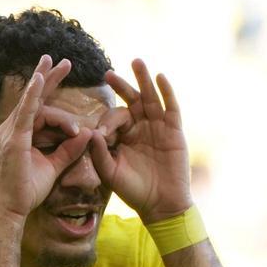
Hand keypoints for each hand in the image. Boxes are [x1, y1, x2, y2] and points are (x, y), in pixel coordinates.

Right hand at [0, 55, 93, 218]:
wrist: (11, 210)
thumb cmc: (26, 192)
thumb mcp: (53, 167)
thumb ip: (68, 150)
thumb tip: (86, 134)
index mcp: (18, 134)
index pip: (37, 108)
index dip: (49, 91)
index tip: (64, 76)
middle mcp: (11, 129)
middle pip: (32, 97)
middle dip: (48, 76)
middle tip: (63, 60)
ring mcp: (10, 132)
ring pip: (35, 103)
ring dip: (48, 82)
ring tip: (63, 65)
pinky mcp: (14, 139)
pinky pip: (25, 112)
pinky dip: (33, 94)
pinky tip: (41, 79)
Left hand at [90, 59, 192, 222]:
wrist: (160, 205)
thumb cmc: (133, 191)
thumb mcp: (110, 172)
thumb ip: (100, 153)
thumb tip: (92, 132)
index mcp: (124, 137)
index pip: (114, 119)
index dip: (107, 123)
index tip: (101, 134)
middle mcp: (140, 128)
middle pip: (131, 100)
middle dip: (121, 86)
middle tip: (108, 73)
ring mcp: (158, 127)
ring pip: (150, 98)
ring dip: (143, 79)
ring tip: (136, 62)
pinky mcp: (174, 131)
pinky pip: (171, 107)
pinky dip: (167, 92)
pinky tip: (160, 77)